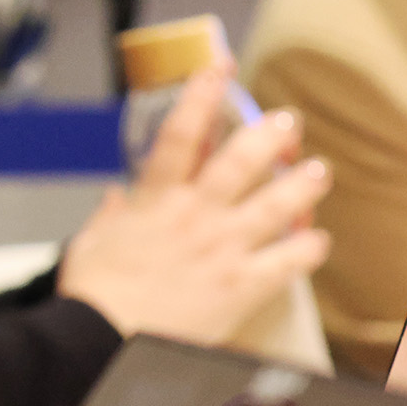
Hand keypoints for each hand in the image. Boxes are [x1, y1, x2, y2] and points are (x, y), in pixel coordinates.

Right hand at [57, 68, 331, 341]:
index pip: (180, 133)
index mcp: (154, 200)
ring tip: (317, 171)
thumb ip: (107, 217)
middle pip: (240, 161)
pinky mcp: (240, 285)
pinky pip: (286, 263)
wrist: (105, 337)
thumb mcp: (88, 243)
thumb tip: (114, 199)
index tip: (217, 67)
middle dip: (268, 134)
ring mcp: (223, 249)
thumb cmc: (93, 293)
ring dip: (301, 185)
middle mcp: (195, 216)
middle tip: (287, 120)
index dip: (200, 94)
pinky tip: (318, 240)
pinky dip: (307, 250)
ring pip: (275, 206)